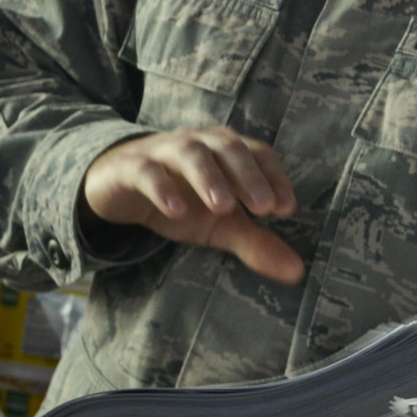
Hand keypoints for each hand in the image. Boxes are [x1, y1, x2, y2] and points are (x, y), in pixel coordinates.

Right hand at [83, 128, 302, 282]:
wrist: (121, 188)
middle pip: (229, 148)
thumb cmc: (183, 201)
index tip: (287, 209)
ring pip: (191, 154)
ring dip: (209, 178)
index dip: (275, 178)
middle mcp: (202, 143)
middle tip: (264, 207)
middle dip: (249, 177)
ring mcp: (165, 151)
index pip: (260, 154)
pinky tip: (175, 210)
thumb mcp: (220, 225)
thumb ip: (257, 243)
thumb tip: (296, 273)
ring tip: (224, 208)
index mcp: (229, 151)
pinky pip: (147, 171)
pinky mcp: (131, 166)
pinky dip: (162, 187)